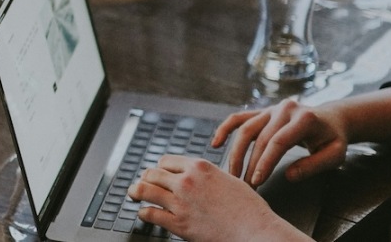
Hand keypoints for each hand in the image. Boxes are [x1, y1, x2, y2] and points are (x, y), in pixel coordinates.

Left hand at [130, 156, 306, 241]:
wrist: (256, 231)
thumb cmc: (249, 209)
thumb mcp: (230, 180)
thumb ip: (209, 176)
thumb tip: (198, 175)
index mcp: (200, 167)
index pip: (166, 161)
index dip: (160, 168)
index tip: (158, 174)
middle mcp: (186, 181)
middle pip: (151, 173)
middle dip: (146, 178)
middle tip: (143, 184)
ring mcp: (180, 202)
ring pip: (143, 189)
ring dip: (136, 192)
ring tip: (134, 194)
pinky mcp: (177, 222)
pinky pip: (149, 213)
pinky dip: (144, 213)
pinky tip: (145, 213)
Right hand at [216, 98, 349, 186]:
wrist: (331, 119)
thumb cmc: (333, 139)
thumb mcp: (334, 154)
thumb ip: (313, 165)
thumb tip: (289, 176)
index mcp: (304, 118)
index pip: (278, 141)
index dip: (266, 162)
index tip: (257, 181)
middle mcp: (285, 109)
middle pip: (260, 138)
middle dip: (250, 164)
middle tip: (246, 186)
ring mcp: (271, 108)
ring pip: (245, 129)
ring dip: (236, 153)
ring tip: (233, 174)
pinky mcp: (262, 111)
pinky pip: (239, 118)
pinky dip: (225, 129)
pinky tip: (216, 143)